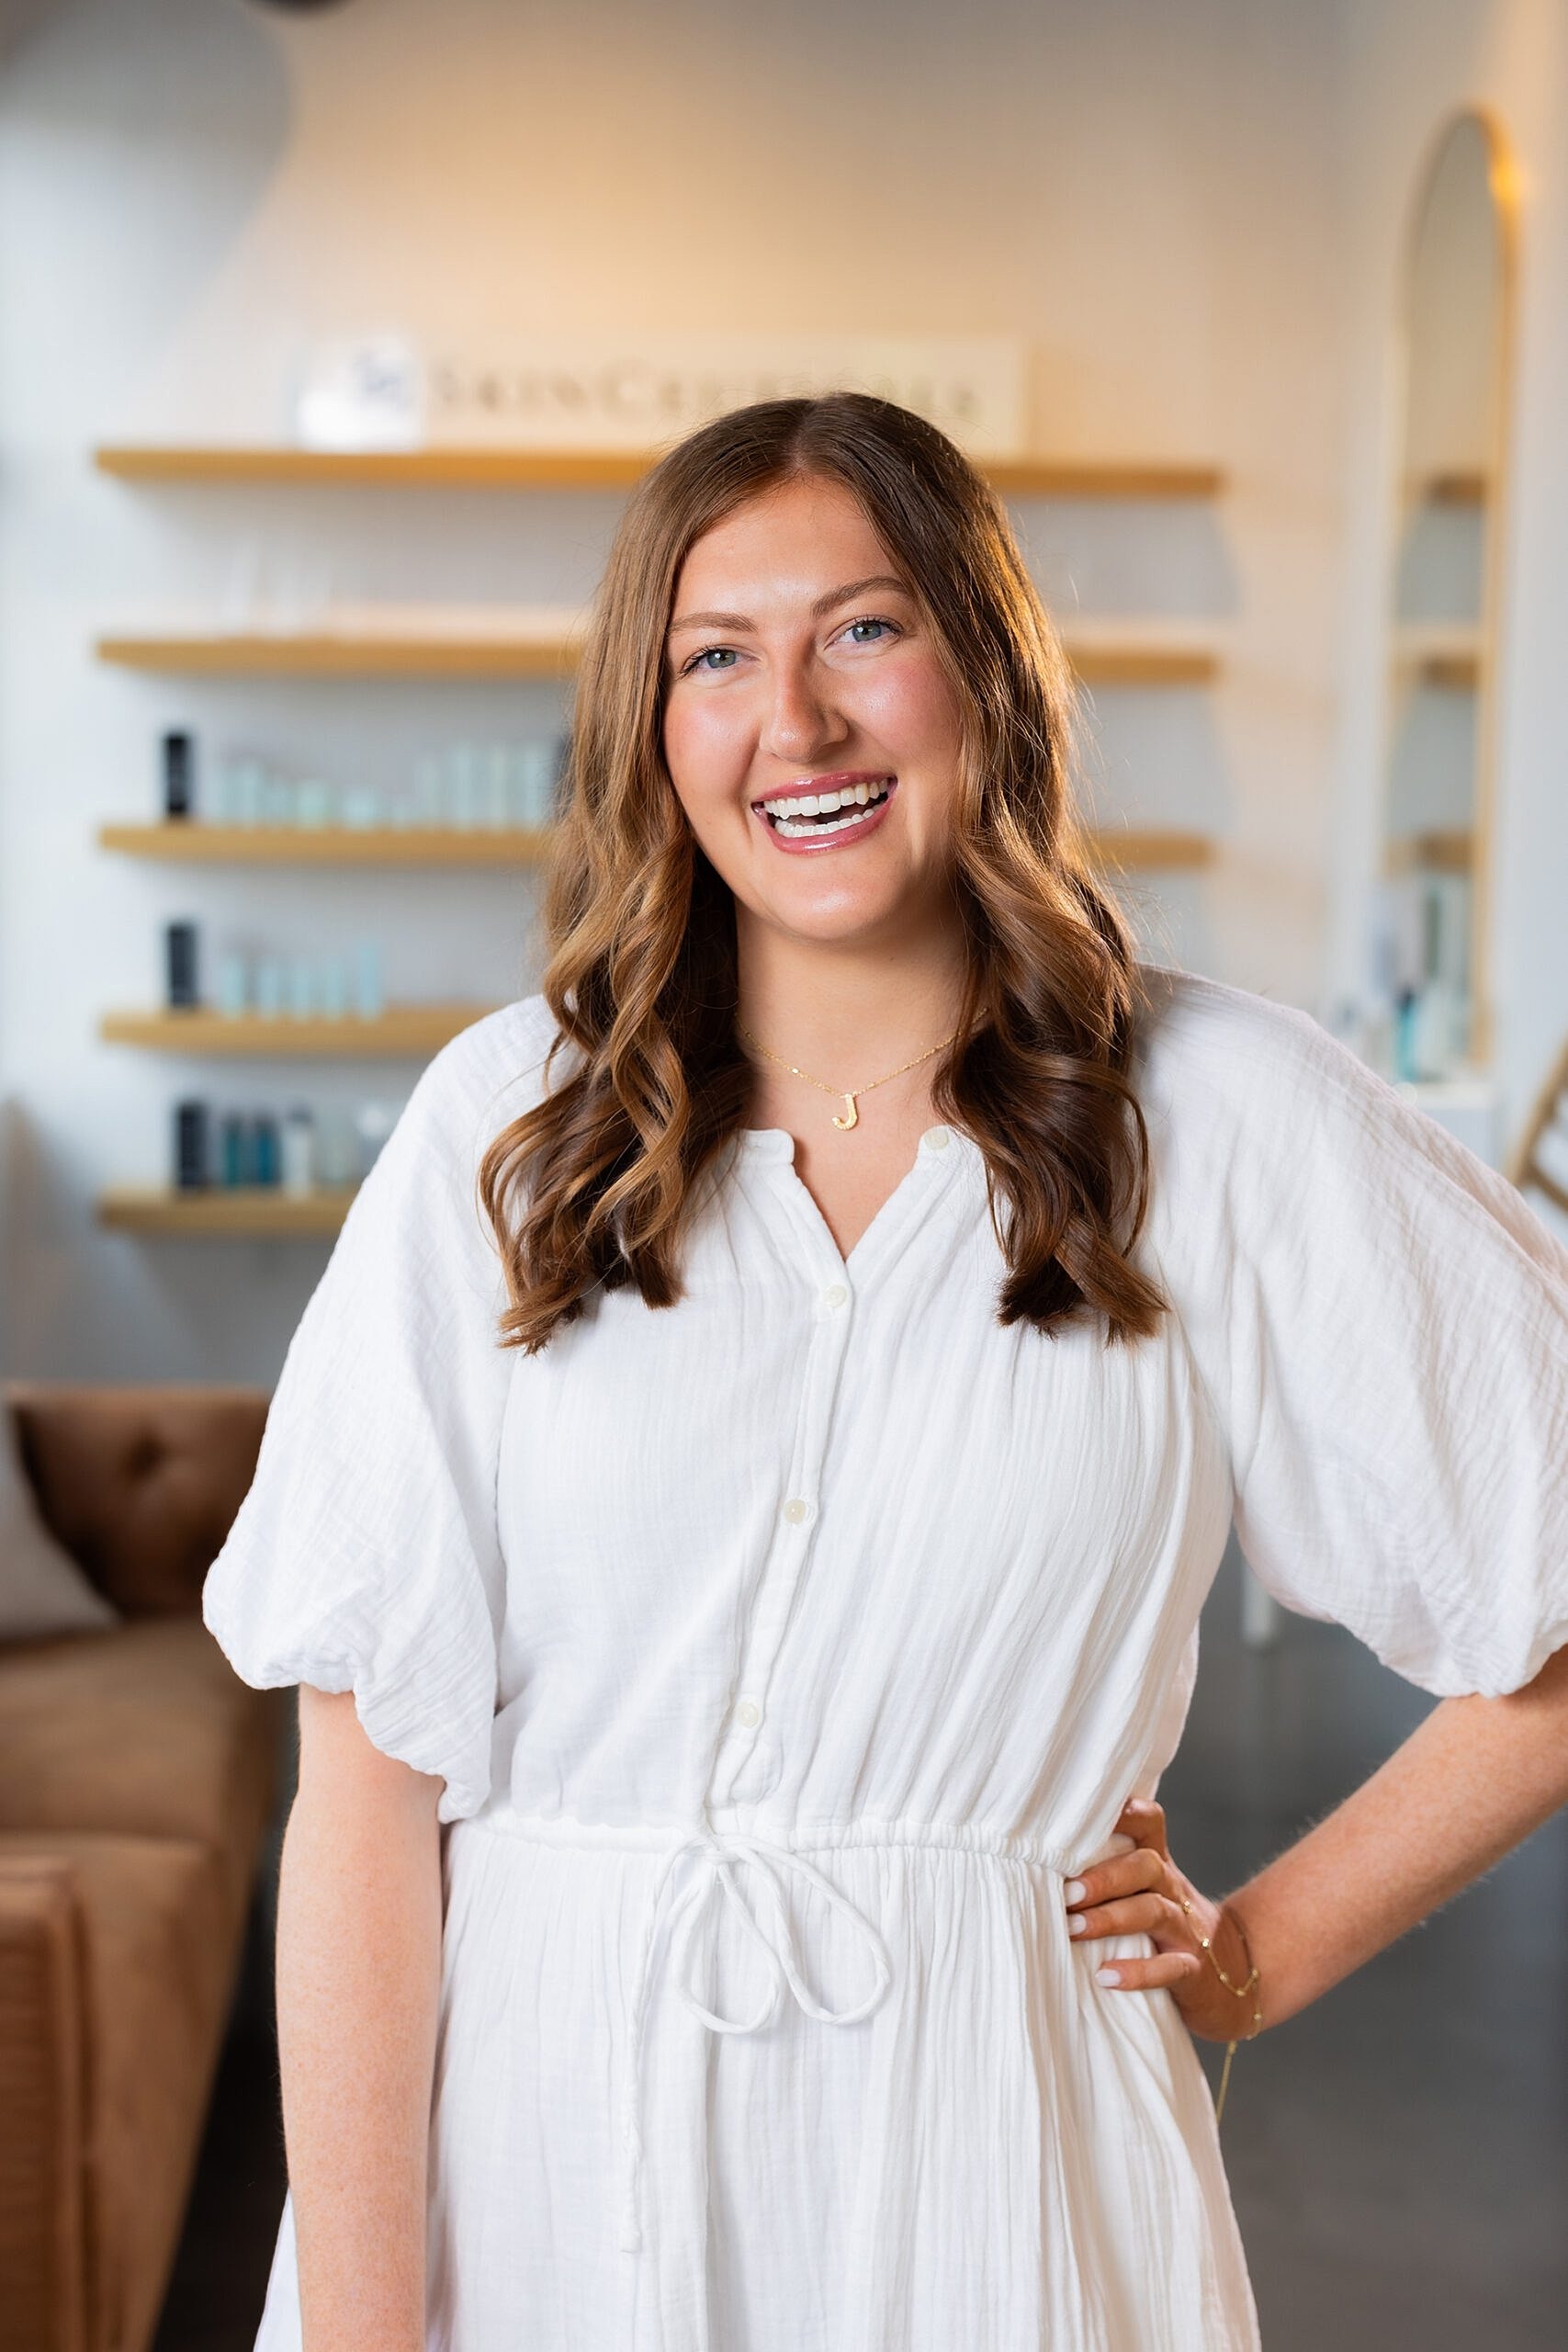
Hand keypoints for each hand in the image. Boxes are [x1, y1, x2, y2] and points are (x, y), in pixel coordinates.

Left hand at [1063, 1796, 1261, 2044]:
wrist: (1230, 1975)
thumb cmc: (1163, 1924)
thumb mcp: (1144, 1889)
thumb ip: (1107, 1866)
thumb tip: (1036, 1853)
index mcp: (1157, 1864)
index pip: (1149, 1822)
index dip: (1126, 1812)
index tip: (1085, 1814)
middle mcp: (1172, 1888)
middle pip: (1145, 1866)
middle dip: (1103, 1877)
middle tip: (1066, 1892)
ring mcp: (1186, 1929)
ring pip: (1153, 1911)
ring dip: (1111, 1918)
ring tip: (1074, 1928)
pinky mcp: (1192, 1970)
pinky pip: (1169, 1968)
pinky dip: (1138, 1972)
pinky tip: (1106, 1976)